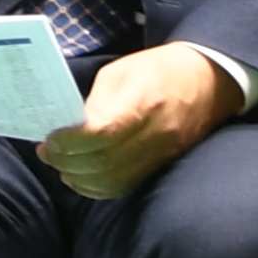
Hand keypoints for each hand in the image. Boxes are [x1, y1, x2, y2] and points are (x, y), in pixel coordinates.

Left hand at [44, 41, 240, 201]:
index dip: (70, 142)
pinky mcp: (162, 165)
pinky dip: (98, 188)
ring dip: (80, 179)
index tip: (51, 139)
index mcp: (143, 102)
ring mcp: (161, 154)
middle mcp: (155, 133)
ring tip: (61, 166)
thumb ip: (95, 103)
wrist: (209, 80)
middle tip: (47, 153)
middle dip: (67, 162)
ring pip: (113, 182)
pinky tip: (81, 178)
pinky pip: (125, 187)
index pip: (100, 134)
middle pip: (103, 162)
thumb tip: (70, 131)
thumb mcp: (121, 71)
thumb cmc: (159, 69)